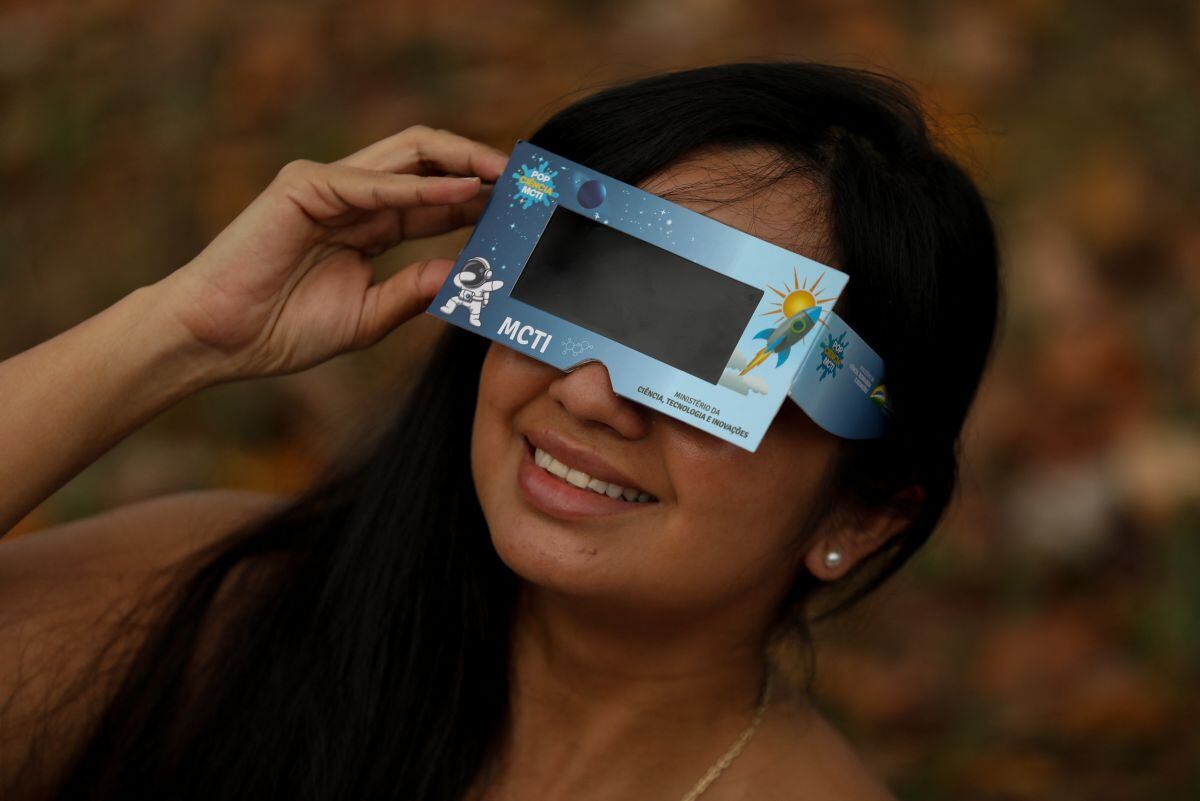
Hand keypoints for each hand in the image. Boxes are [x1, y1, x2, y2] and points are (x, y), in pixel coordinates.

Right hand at [157, 125, 507, 380]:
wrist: (219, 341)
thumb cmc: (282, 330)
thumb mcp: (369, 316)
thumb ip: (415, 291)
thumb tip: (466, 274)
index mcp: (370, 223)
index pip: (437, 200)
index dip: (482, 202)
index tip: (524, 215)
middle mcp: (354, 195)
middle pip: (431, 163)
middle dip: (481, 169)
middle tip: (526, 186)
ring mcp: (330, 185)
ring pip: (409, 155)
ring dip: (462, 162)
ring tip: (506, 179)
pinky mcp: (304, 186)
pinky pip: (374, 182)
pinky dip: (420, 188)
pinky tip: (461, 195)